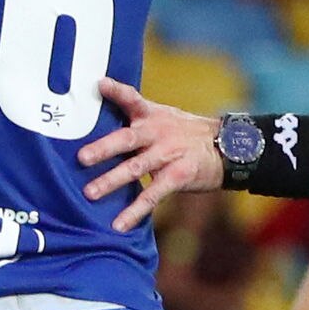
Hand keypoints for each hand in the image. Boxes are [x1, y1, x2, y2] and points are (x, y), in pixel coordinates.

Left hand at [77, 76, 224, 230]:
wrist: (227, 147)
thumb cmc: (184, 133)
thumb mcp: (163, 116)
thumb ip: (135, 114)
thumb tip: (101, 105)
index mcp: (152, 116)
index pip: (133, 99)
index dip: (117, 91)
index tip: (101, 84)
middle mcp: (158, 133)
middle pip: (127, 138)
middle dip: (104, 148)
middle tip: (81, 158)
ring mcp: (168, 155)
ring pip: (136, 168)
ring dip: (111, 181)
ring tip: (90, 193)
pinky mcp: (178, 177)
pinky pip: (152, 196)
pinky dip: (135, 211)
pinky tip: (119, 225)